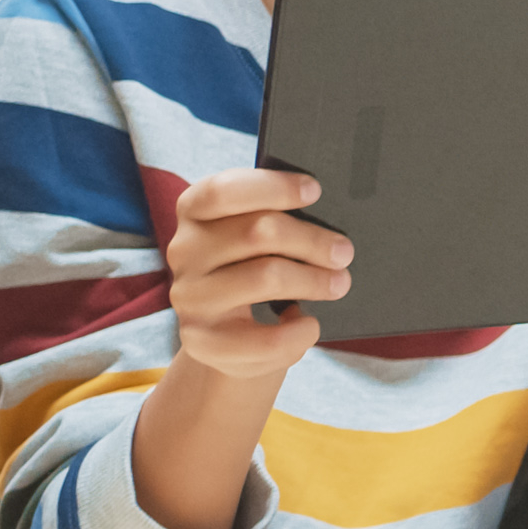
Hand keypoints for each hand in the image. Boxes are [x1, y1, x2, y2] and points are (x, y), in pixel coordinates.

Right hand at [166, 168, 349, 378]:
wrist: (226, 335)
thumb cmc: (252, 269)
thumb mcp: (256, 239)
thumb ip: (277, 221)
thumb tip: (330, 223)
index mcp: (194, 212)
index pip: (222, 191)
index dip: (272, 187)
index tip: (315, 190)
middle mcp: (184, 251)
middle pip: (256, 233)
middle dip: (311, 241)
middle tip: (344, 251)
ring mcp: (190, 298)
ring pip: (264, 278)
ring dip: (312, 281)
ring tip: (338, 283)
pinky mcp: (202, 341)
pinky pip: (265, 339)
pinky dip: (298, 333)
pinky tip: (310, 325)